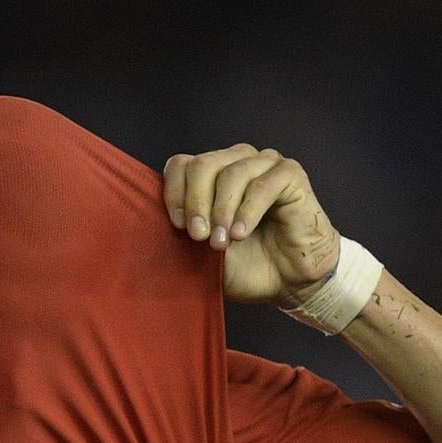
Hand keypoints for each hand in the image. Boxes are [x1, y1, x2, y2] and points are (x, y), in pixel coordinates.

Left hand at [163, 144, 340, 307]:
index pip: (181, 164)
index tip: (178, 226)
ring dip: (222, 210)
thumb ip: (182, 232)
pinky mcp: (290, 175)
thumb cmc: (245, 264)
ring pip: (232, 172)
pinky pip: (264, 184)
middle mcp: (236, 162)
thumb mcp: (201, 252)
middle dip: (196, 202)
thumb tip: (151, 223)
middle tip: (199, 236)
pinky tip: (241, 233)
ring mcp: (264, 165)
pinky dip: (248, 210)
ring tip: (222, 242)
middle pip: (203, 164)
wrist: (286, 280)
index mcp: (211, 176)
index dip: (174, 193)